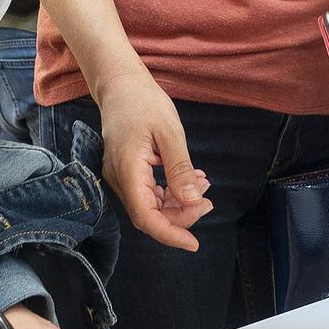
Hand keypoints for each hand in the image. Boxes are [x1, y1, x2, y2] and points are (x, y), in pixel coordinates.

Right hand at [95, 66, 210, 251]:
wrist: (121, 84)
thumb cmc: (143, 102)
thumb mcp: (170, 132)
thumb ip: (180, 169)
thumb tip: (192, 201)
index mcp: (127, 170)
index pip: (146, 217)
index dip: (170, 234)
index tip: (193, 243)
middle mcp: (119, 178)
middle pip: (150, 214)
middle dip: (181, 215)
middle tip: (208, 199)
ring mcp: (120, 176)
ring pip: (150, 205)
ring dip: (178, 202)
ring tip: (203, 185)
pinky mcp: (127, 171)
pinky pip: (149, 191)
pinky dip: (171, 191)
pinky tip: (190, 178)